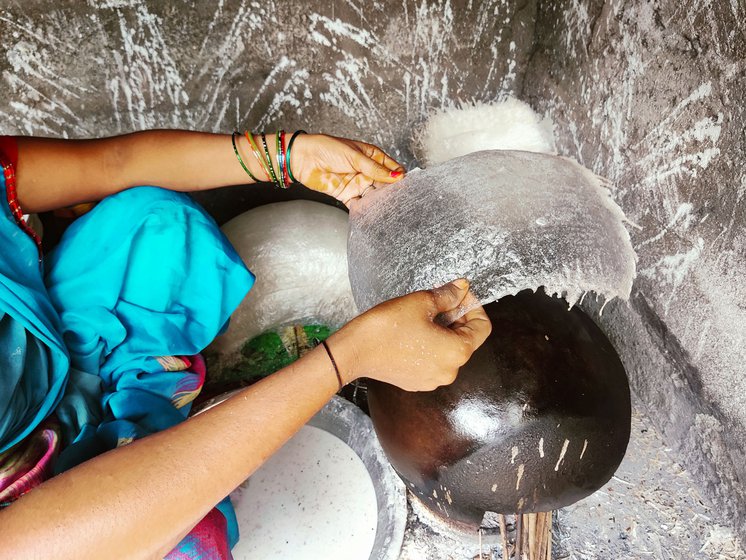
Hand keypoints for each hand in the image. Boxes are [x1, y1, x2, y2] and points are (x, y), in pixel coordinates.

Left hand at [290, 133, 405, 205]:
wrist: (302, 158)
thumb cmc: (327, 148)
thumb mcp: (355, 157)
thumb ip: (375, 169)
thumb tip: (397, 177)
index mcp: (371, 156)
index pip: (391, 168)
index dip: (399, 176)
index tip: (407, 185)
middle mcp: (366, 171)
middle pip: (384, 184)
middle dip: (392, 192)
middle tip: (402, 201)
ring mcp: (357, 183)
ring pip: (373, 195)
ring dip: (380, 202)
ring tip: (390, 210)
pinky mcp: (347, 195)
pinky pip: (359, 205)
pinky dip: (365, 210)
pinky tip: (373, 215)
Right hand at [328, 279, 491, 390]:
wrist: (355, 351)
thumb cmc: (388, 326)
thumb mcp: (422, 302)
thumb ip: (448, 295)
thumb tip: (462, 288)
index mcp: (458, 351)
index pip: (483, 327)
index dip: (473, 306)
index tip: (459, 294)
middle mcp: (450, 371)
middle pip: (466, 340)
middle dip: (457, 317)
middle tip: (439, 299)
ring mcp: (433, 379)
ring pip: (448, 351)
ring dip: (443, 331)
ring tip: (424, 316)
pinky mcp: (417, 382)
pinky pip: (433, 361)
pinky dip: (430, 346)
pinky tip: (413, 333)